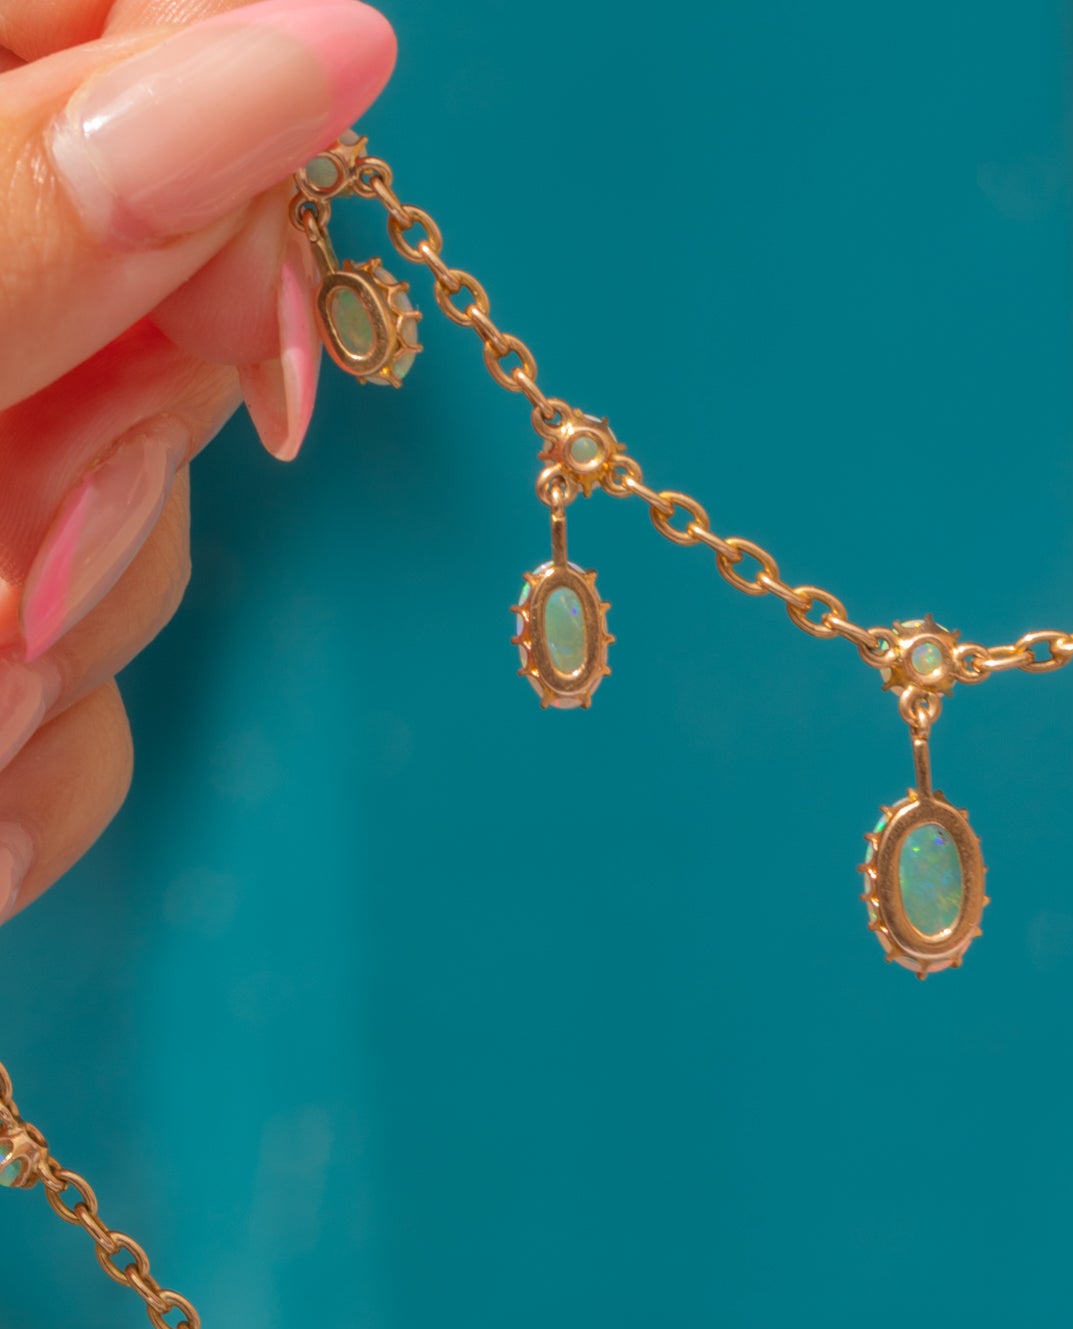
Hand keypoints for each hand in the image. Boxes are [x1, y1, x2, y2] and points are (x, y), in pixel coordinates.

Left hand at [0, 0, 393, 925]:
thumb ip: (40, 206)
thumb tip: (317, 41)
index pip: (132, 37)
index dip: (236, 158)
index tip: (259, 337)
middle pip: (163, 316)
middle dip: (116, 481)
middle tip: (8, 585)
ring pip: (149, 535)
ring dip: (61, 665)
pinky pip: (102, 706)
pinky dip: (34, 785)